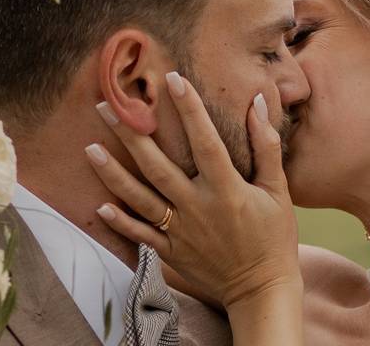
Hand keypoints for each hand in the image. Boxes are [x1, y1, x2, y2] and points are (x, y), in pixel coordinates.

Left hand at [87, 72, 301, 309]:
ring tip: (90, 149)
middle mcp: (198, 207)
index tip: (172, 79)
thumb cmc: (274, 236)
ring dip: (113, 174)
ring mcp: (181, 232)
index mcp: (226, 189)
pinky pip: (141, 236)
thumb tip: (257, 104)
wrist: (262, 289)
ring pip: (141, 199)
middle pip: (158, 166)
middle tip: (107, 107)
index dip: (190, 109)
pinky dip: (120, 222)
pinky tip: (100, 206)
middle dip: (131, 135)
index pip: (204, 141)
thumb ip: (266, 146)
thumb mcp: (279, 191)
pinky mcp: (171, 253)